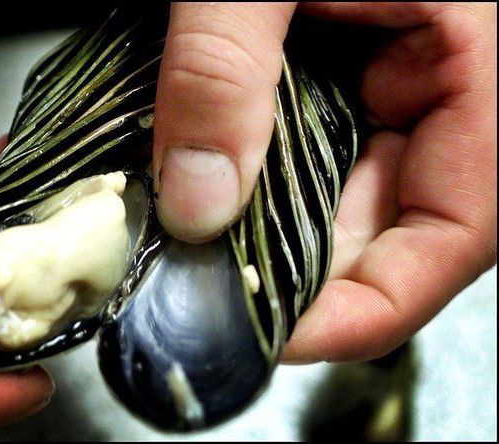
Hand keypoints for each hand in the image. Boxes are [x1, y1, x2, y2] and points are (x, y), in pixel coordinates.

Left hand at [153, 3, 496, 361]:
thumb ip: (222, 73)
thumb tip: (195, 202)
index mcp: (471, 60)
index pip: (457, 228)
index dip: (374, 302)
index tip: (281, 334)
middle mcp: (435, 85)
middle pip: (384, 226)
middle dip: (293, 269)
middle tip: (206, 291)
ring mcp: (383, 85)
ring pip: (336, 197)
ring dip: (263, 229)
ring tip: (193, 245)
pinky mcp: (335, 76)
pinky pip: (304, 155)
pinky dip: (252, 182)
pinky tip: (200, 189)